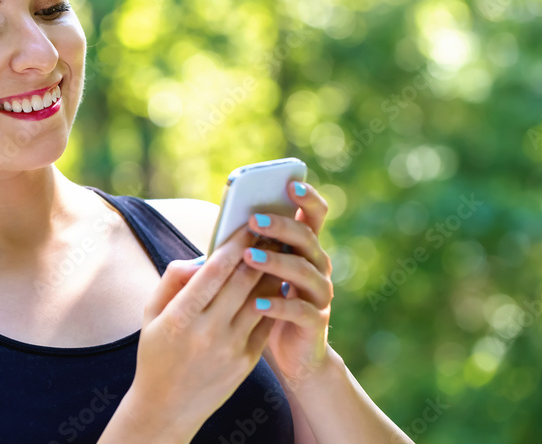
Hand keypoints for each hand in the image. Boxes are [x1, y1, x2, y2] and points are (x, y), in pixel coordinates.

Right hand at [131, 225, 276, 433]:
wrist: (167, 406)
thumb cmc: (156, 352)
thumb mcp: (151, 313)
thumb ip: (173, 278)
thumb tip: (202, 256)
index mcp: (181, 316)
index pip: (214, 271)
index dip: (234, 244)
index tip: (247, 224)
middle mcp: (208, 331)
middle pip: (243, 281)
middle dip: (260, 251)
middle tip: (272, 229)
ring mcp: (231, 348)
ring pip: (261, 300)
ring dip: (272, 273)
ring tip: (279, 251)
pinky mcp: (247, 361)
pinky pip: (266, 322)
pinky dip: (273, 299)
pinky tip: (277, 282)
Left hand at [241, 180, 335, 389]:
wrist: (295, 356)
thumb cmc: (267, 305)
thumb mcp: (257, 274)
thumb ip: (247, 250)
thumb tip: (221, 228)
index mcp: (305, 249)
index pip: (315, 215)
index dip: (307, 198)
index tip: (290, 184)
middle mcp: (318, 266)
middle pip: (307, 238)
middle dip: (280, 226)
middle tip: (252, 220)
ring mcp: (320, 295)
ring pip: (304, 271)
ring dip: (275, 261)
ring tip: (248, 257)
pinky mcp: (316, 323)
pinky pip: (301, 311)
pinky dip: (278, 305)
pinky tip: (257, 302)